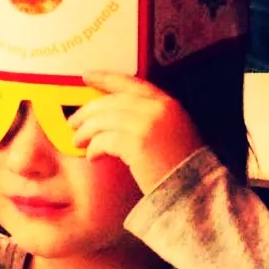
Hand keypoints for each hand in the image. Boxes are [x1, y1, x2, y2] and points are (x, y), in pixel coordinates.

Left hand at [72, 72, 206, 191]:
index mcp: (168, 104)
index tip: (87, 76)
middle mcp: (158, 109)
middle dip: (87, 111)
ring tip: (77, 141)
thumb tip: (114, 118)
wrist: (196, 192)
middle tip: (73, 121)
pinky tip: (92, 156)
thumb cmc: (183, 169)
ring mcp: (148, 124)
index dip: (105, 78)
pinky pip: (105, 140)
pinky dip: (94, 148)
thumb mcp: (173, 134)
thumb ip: (151, 120)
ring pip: (104, 119)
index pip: (130, 83)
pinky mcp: (137, 142)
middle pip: (111, 101)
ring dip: (86, 131)